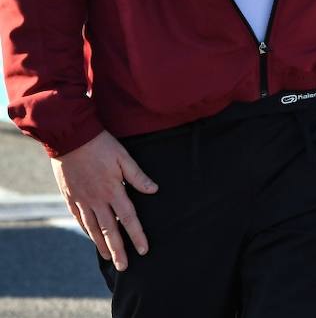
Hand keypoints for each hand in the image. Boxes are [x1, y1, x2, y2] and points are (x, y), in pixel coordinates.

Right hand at [51, 131, 158, 270]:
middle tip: (124, 267)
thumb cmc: (101, 145)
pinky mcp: (70, 197)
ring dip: (101, 245)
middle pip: (109, 231)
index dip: (137, 235)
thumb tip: (154, 190)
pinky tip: (91, 237)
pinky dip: (86, 230)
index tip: (144, 250)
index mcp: (113, 191)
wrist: (70, 139)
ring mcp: (82, 200)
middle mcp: (97, 200)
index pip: (129, 219)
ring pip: (93, 228)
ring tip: (108, 258)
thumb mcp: (124, 157)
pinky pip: (80, 219)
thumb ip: (137, 176)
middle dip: (118, 250)